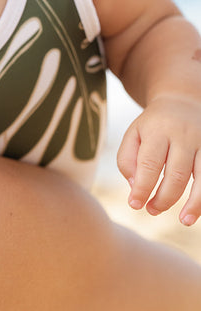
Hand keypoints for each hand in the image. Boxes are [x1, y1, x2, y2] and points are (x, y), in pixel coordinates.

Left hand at [117, 94, 200, 225]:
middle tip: (152, 210)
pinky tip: (198, 210)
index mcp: (157, 130)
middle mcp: (182, 135)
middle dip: (164, 199)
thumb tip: (136, 187)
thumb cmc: (152, 126)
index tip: (135, 205)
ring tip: (183, 221)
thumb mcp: (134, 134)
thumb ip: (127, 159)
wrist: (180, 101)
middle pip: (176, 175)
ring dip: (194, 204)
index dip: (142, 188)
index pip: (149, 164)